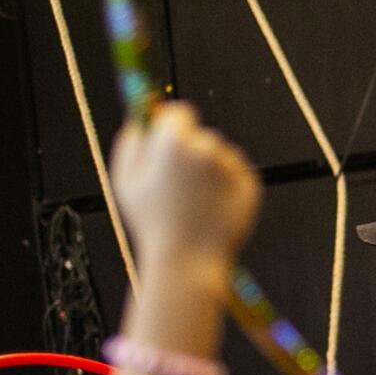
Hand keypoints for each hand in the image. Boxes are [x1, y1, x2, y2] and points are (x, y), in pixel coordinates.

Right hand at [109, 101, 261, 279]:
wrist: (187, 262)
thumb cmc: (152, 224)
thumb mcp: (125, 182)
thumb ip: (131, 143)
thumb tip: (140, 120)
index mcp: (174, 141)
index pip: (180, 113)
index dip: (172, 128)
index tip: (169, 143)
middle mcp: (206, 147)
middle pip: (201, 136)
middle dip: (191, 154)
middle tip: (179, 188)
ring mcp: (231, 167)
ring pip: (222, 157)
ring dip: (211, 172)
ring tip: (195, 205)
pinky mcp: (250, 185)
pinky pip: (238, 176)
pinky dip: (227, 189)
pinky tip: (212, 211)